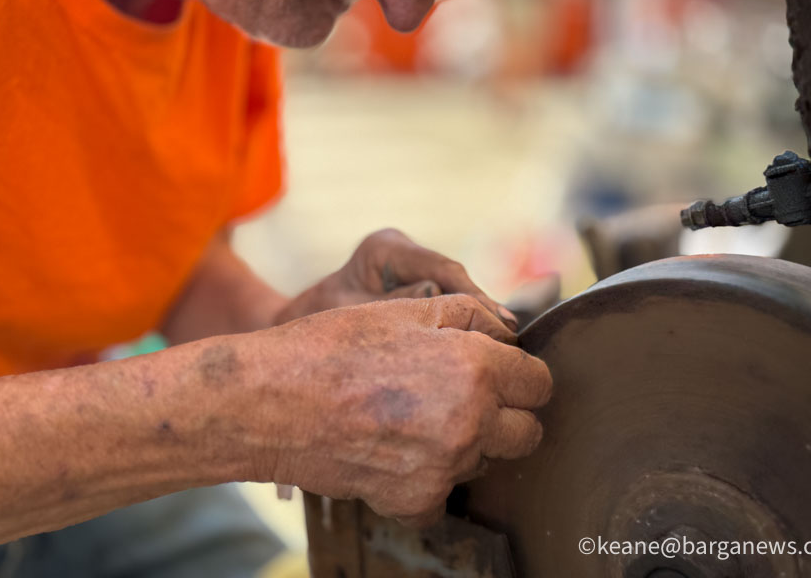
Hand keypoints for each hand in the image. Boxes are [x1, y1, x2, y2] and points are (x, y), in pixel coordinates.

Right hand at [248, 294, 550, 525]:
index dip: (520, 375)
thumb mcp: (404, 309)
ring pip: (482, 461)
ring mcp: (444, 468)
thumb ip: (470, 314)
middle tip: (461, 398)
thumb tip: (506, 334)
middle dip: (504, 416)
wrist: (270, 401)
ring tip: (410, 417)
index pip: (540, 384)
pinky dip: (424, 478)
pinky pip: (442, 494)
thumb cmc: (333, 346)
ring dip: (463, 443)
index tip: (500, 374)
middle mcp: (470, 422)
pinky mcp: (416, 502)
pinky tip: (391, 449)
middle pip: (526, 433)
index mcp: (476, 368)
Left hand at [274, 228, 517, 331]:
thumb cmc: (313, 325)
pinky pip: (449, 310)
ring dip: (477, 323)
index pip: (440, 268)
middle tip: (511, 339)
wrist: (294, 335)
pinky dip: (465, 331)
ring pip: (457, 296)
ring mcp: (412, 271)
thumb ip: (392, 307)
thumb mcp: (348, 315)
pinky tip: (487, 354)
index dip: (474, 296)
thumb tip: (438, 298)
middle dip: (482, 309)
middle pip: (455, 280)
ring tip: (507, 349)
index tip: (500, 321)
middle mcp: (404, 254)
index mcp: (384, 248)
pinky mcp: (418, 292)